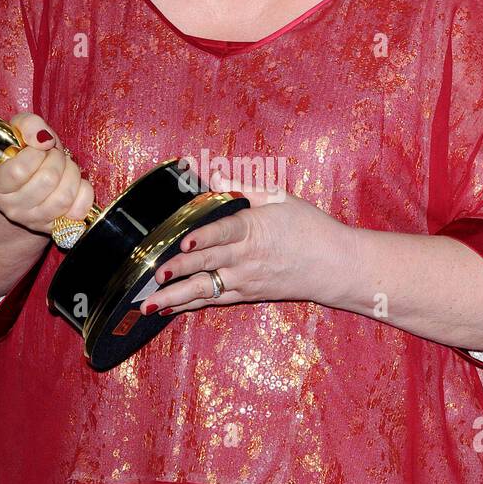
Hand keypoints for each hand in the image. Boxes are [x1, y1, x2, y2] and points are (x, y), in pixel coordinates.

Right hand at [0, 112, 94, 235]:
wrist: (25, 186)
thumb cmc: (21, 155)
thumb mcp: (17, 133)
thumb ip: (28, 125)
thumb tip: (44, 139)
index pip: (19, 170)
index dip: (37, 152)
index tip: (39, 146)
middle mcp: (12, 208)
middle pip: (48, 180)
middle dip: (58, 159)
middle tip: (54, 154)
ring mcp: (34, 221)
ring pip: (64, 197)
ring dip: (72, 173)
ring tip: (65, 167)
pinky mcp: (56, 228)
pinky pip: (79, 210)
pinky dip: (84, 192)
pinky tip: (75, 184)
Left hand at [140, 162, 343, 315]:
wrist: (334, 265)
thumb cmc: (308, 227)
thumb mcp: (279, 198)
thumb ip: (241, 187)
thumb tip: (211, 175)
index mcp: (254, 229)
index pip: (224, 233)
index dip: (203, 238)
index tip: (184, 242)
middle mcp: (246, 258)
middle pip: (208, 264)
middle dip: (179, 270)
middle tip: (154, 274)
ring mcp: (245, 280)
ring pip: (206, 289)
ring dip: (176, 297)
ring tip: (148, 303)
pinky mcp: (247, 295)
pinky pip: (214, 301)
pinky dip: (190, 305)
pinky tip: (167, 308)